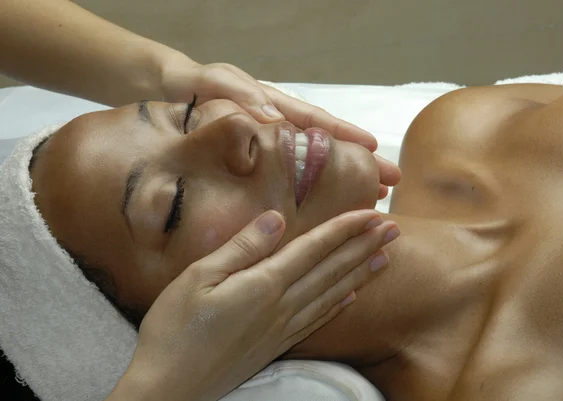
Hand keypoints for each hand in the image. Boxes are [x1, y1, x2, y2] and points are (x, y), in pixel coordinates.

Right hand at [119, 210, 398, 400]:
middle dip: (364, 246)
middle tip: (393, 229)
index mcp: (263, 285)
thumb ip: (242, 247)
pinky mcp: (276, 347)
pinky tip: (352, 297)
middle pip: (331, 271)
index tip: (371, 213)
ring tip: (386, 258)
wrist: (169, 389)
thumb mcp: (198, 277)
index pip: (314, 249)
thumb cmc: (174, 330)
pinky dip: (340, 305)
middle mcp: (281, 308)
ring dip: (361, 273)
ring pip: (332, 295)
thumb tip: (277, 219)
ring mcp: (281, 330)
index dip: (344, 229)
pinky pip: (318, 321)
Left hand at [160, 54, 400, 198]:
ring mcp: (268, 144)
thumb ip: (242, 97)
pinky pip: (288, 175)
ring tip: (372, 196)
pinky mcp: (253, 160)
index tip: (374, 149)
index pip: (315, 120)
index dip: (344, 135)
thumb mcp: (213, 83)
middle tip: (390, 183)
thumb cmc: (191, 82)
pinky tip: (322, 208)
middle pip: (325, 145)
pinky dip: (309, 189)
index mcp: (271, 104)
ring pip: (313, 163)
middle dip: (359, 162)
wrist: (165, 90)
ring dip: (343, 178)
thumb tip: (275, 119)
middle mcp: (277, 125)